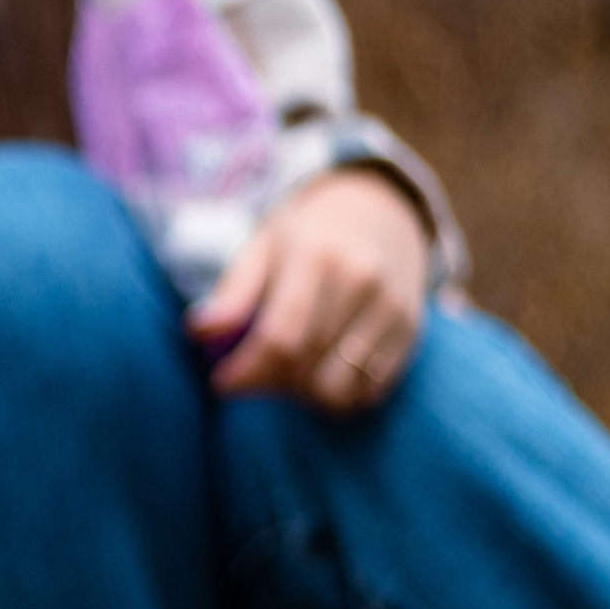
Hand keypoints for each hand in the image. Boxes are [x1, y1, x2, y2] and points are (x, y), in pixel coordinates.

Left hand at [189, 167, 431, 408]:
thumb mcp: (263, 246)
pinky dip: (339, 397)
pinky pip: (370, 391)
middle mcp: (362, 281)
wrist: (381, 210)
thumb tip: (199, 332)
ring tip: (284, 375)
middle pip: (306, 366)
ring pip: (339, 387)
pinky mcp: (410, 331)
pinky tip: (317, 377)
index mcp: (317, 256)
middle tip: (249, 375)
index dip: (246, 371)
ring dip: (303, 396)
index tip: (221, 382)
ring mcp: (392, 308)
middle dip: (267, 383)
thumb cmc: (308, 234)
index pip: (280, 338)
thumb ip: (234, 292)